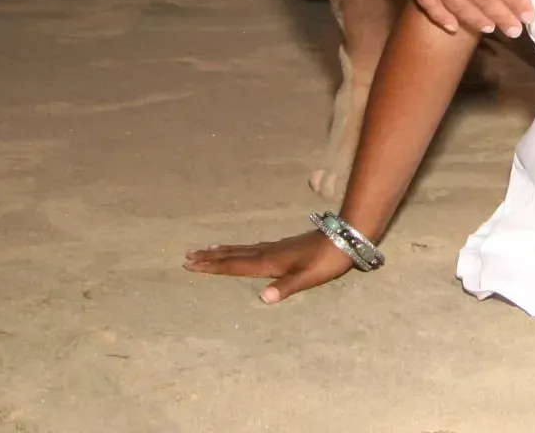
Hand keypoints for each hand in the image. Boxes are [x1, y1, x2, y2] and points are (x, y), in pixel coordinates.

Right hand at [184, 229, 355, 303]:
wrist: (346, 236)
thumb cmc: (328, 260)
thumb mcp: (309, 277)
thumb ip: (286, 287)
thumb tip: (263, 298)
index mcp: (270, 262)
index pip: (235, 265)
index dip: (213, 266)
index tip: (190, 264)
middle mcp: (269, 252)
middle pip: (234, 254)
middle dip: (211, 257)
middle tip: (188, 255)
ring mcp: (276, 247)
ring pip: (243, 249)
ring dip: (223, 251)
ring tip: (207, 250)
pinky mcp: (284, 246)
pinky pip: (253, 248)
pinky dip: (240, 249)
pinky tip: (243, 250)